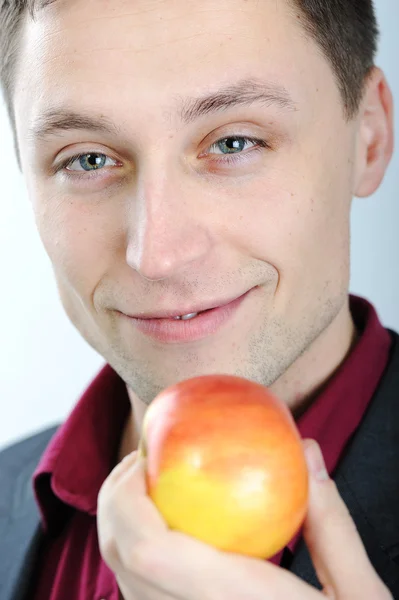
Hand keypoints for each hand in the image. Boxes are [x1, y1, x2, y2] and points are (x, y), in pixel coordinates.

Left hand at [97, 439, 391, 599]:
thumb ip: (331, 522)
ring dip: (120, 523)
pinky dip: (133, 550)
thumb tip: (305, 451)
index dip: (127, 497)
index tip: (145, 457)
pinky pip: (139, 592)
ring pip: (123, 579)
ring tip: (148, 484)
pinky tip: (166, 526)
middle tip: (142, 460)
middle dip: (114, 499)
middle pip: (120, 557)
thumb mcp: (359, 595)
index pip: (146, 549)